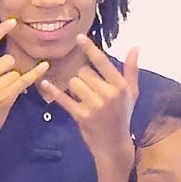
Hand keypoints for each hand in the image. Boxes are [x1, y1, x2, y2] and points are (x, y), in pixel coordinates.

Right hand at [0, 19, 47, 143]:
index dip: (0, 31)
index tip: (12, 22)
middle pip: (7, 60)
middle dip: (8, 71)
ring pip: (15, 72)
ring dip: (14, 82)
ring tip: (2, 94)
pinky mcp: (4, 96)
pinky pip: (24, 79)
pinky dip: (35, 73)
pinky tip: (44, 65)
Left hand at [38, 36, 139, 161]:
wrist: (114, 144)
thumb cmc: (123, 115)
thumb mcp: (132, 93)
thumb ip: (131, 69)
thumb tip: (135, 47)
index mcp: (120, 86)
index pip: (102, 62)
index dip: (89, 48)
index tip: (79, 37)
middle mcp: (107, 94)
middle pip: (84, 72)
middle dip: (83, 78)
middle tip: (91, 91)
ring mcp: (94, 106)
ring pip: (74, 83)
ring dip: (75, 88)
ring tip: (84, 98)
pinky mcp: (81, 116)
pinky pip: (64, 99)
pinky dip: (54, 91)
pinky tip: (45, 83)